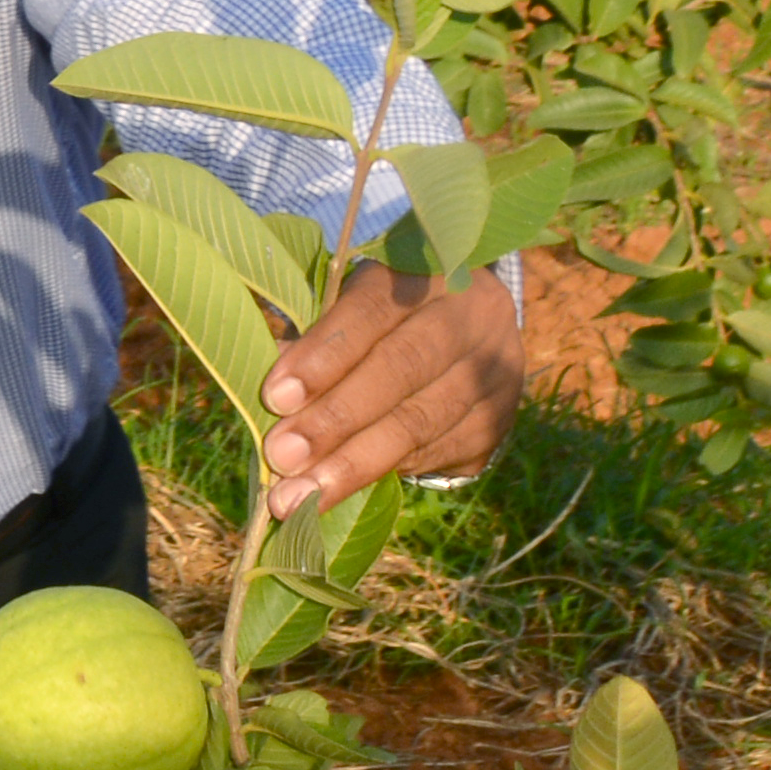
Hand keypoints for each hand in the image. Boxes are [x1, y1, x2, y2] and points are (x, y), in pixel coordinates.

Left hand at [265, 261, 523, 506]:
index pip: (374, 310)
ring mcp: (495, 369)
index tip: (276, 397)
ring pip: (421, 421)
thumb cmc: (384, 324)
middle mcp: (473, 315)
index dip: (325, 354)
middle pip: (404, 367)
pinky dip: (385, 473)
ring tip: (300, 497)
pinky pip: (437, 453)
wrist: (471, 339)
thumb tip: (273, 398)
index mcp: (427, 273)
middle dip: (336, 418)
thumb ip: (315, 344)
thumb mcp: (353, 313)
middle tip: (283, 458)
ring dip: (353, 464)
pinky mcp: (497, 420)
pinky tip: (342, 492)